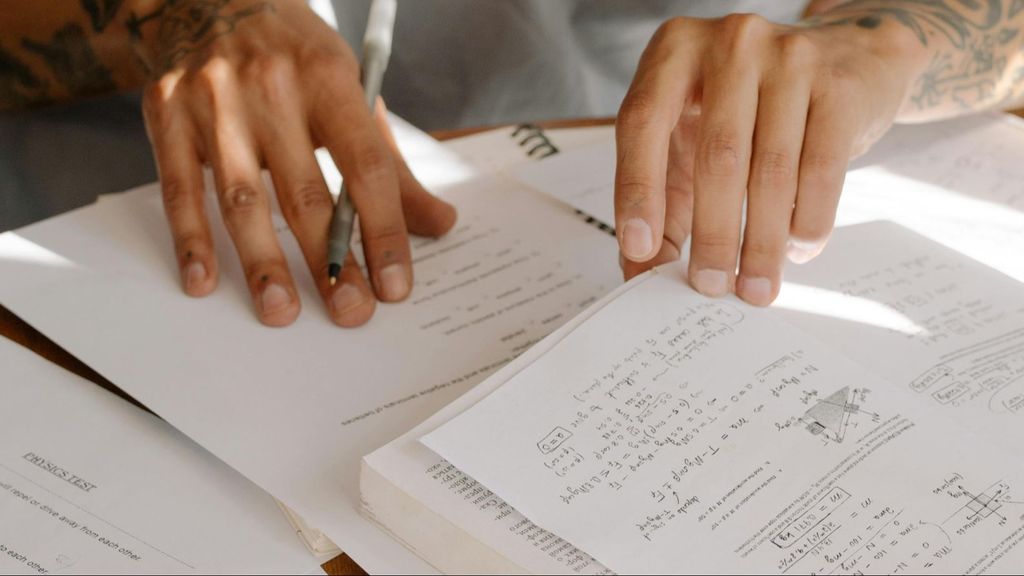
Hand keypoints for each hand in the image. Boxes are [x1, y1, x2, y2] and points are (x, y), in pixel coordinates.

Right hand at [137, 0, 455, 326]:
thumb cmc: (295, 56)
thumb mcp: (351, 91)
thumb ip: (391, 164)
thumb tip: (439, 223)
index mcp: (329, 79)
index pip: (367, 168)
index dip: (384, 231)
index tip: (394, 285)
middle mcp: (270, 88)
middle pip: (305, 192)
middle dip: (329, 261)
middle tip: (348, 311)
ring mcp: (214, 101)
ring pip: (241, 198)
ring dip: (263, 263)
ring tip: (280, 311)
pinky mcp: (167, 113)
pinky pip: (179, 187)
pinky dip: (190, 239)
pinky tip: (203, 280)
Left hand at [614, 13, 925, 304]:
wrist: (848, 60)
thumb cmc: (750, 109)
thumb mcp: (692, 140)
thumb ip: (663, 200)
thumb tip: (642, 272)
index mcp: (674, 52)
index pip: (642, 123)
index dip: (638, 190)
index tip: (640, 248)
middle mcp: (730, 44)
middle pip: (716, 157)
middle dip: (713, 235)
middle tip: (711, 286)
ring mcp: (789, 58)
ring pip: (770, 171)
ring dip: (761, 243)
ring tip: (755, 287)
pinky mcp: (838, 86)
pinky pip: (820, 169)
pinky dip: (806, 222)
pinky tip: (796, 251)